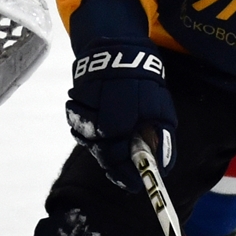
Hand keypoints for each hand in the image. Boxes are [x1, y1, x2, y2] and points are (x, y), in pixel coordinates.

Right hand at [66, 42, 175, 189]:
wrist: (117, 50)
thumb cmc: (144, 81)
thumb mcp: (162, 110)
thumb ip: (161, 140)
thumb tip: (163, 168)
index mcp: (117, 124)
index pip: (117, 161)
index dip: (127, 176)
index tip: (136, 184)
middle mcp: (94, 122)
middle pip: (102, 155)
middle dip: (116, 163)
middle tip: (128, 169)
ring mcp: (80, 113)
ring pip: (89, 142)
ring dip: (103, 145)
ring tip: (118, 138)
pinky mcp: (72, 105)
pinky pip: (80, 127)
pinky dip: (91, 130)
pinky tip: (103, 124)